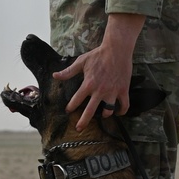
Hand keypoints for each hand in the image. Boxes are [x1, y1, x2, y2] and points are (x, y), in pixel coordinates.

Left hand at [55, 13, 144, 130]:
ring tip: (102, 115)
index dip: (71, 107)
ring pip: (108, 110)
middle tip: (78, 128)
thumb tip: (55, 76)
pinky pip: (124, 105)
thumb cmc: (98, 55)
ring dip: (105, 115)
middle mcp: (100, 90)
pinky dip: (122, 111)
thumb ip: (68, 71)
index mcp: (88, 84)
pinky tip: (118, 113)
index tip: (68, 110)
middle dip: (83, 121)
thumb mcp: (81, 62)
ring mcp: (112, 91)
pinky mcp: (123, 90)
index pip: (76, 100)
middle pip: (90, 111)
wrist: (117, 49)